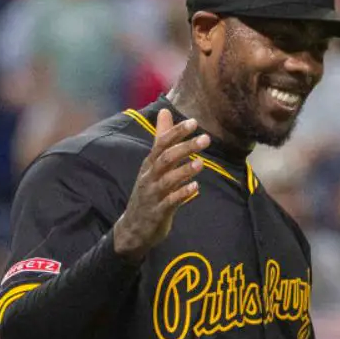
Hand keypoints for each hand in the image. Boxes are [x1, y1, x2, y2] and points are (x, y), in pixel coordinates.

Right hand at [113, 111, 208, 259]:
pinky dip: (182, 194)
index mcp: (150, 164)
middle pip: (165, 158)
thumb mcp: (153, 164)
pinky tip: (195, 188)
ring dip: (184, 170)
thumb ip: (161, 139)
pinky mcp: (158, 212)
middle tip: (205, 138)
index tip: (194, 122)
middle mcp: (149, 177)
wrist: (134, 227)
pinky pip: (170, 202)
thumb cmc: (149, 191)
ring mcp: (153, 195)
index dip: (176, 132)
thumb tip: (164, 111)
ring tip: (201, 163)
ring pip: (167, 180)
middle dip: (185, 147)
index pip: (161, 143)